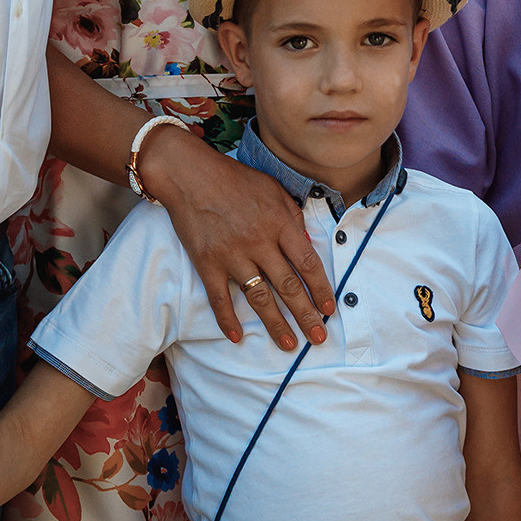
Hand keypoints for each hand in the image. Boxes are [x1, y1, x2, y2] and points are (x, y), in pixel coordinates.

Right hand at [140, 123, 333, 347]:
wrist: (190, 175)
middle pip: (288, 286)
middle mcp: (260, 243)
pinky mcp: (207, 263)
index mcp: (279, 223)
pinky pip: (219, 298)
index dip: (321, 288)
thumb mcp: (273, 188)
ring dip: (275, 324)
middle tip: (318, 338)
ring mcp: (232, 256)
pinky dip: (227, 319)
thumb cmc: (234, 179)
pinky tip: (236, 337)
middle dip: (306, 315)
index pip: (308, 263)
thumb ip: (292, 216)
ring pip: (259, 298)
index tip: (330, 308)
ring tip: (289, 345)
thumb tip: (306, 242)